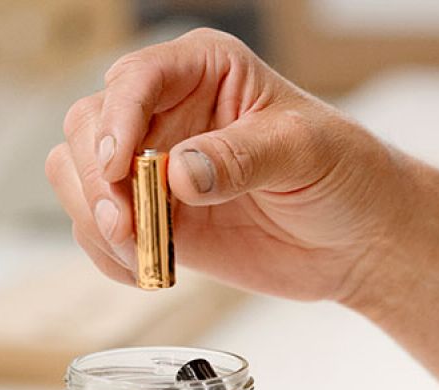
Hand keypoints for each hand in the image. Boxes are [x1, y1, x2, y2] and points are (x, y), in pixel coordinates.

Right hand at [46, 28, 408, 301]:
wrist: (360, 240)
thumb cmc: (346, 174)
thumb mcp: (305, 152)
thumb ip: (243, 157)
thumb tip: (181, 172)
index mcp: (206, 69)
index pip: (137, 78)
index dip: (117, 120)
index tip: (118, 167)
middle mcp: (169, 110)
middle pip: (89, 126)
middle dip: (97, 179)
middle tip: (128, 226)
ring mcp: (156, 165)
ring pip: (78, 176)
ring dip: (96, 220)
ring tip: (142, 255)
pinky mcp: (156, 216)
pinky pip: (101, 229)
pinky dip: (109, 254)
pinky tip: (145, 271)